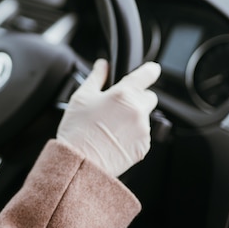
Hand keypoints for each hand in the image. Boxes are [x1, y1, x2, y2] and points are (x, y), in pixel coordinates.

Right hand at [56, 58, 160, 176]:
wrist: (80, 161)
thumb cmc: (77, 130)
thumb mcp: (81, 97)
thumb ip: (96, 77)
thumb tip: (102, 65)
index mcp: (123, 94)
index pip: (147, 75)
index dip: (149, 70)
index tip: (151, 70)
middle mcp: (137, 110)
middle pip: (148, 97)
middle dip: (137, 98)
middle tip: (116, 106)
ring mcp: (143, 130)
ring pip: (144, 117)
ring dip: (133, 118)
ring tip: (111, 126)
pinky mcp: (144, 147)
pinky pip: (142, 135)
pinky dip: (132, 135)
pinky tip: (114, 138)